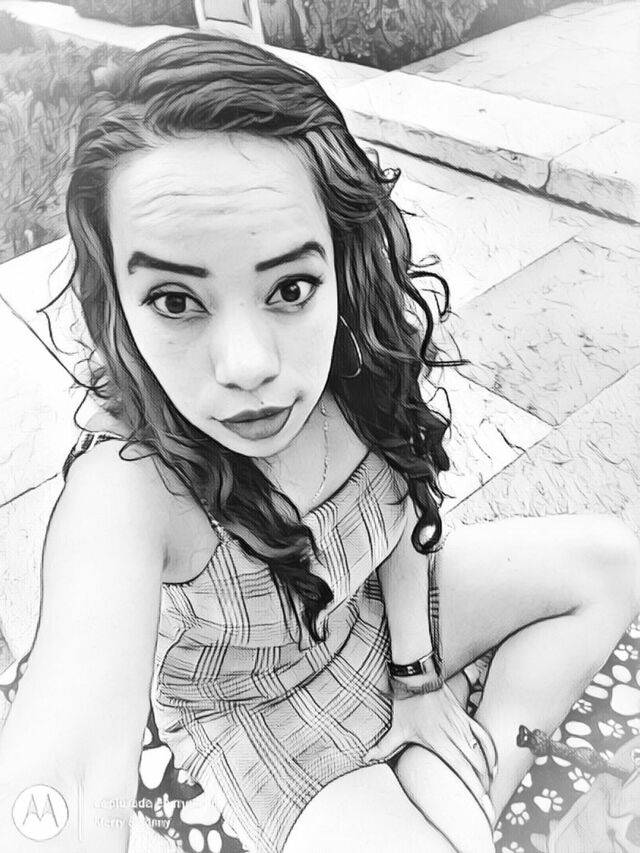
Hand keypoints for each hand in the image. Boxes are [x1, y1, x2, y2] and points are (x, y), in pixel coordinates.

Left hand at [364, 680, 497, 819]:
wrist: (419, 676)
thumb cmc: (407, 702)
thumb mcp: (396, 727)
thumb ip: (383, 746)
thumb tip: (366, 758)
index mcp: (440, 742)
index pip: (462, 770)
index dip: (474, 789)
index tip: (483, 806)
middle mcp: (455, 735)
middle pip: (476, 766)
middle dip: (484, 788)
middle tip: (488, 807)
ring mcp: (462, 725)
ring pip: (482, 753)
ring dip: (488, 773)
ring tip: (490, 790)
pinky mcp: (465, 717)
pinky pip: (483, 735)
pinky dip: (491, 751)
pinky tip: (494, 765)